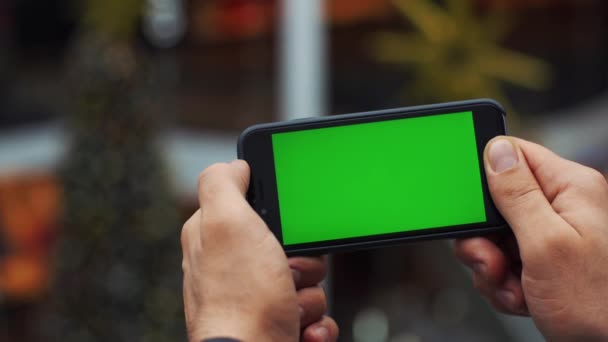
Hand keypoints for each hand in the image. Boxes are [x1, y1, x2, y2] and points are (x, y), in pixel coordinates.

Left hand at [181, 161, 337, 341]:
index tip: (285, 226)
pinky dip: (314, 324)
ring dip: (310, 297)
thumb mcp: (226, 223)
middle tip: (288, 272)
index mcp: (218, 238)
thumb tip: (234, 165)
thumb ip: (223, 184)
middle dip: (304, 261)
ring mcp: (256, 300)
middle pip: (292, 246)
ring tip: (290, 309)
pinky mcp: (276, 325)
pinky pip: (313, 314)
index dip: (278, 215)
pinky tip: (300, 331)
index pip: (257, 209)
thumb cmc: (240, 298)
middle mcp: (234, 268)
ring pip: (308, 281)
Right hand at [454, 137, 607, 340]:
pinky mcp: (542, 261)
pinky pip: (504, 262)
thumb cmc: (598, 305)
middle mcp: (561, 207)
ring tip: (514, 288)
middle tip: (493, 262)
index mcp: (569, 188)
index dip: (484, 176)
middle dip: (484, 239)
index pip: (514, 156)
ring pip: (494, 238)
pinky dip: (504, 284)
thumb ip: (517, 195)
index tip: (471, 206)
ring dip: (493, 268)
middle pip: (496, 204)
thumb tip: (496, 150)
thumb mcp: (546, 244)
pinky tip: (522, 298)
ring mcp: (551, 236)